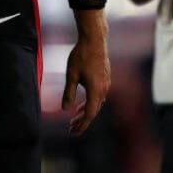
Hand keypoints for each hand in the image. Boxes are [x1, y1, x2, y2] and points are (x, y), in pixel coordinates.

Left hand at [63, 13, 110, 135]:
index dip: (81, 125)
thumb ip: (69, 93)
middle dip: (82, 121)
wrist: (95, 41)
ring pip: (96, 104)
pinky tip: (82, 103)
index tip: (73, 132)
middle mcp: (104, 90)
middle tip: (71, 129)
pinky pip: (98, 96)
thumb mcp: (71, 75)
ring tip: (75, 118)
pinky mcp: (105, 79)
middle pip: (94, 111)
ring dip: (86, 112)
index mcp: (96, 91)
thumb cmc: (81, 56)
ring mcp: (106, 84)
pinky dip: (90, 103)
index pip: (89, 114)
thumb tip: (65, 109)